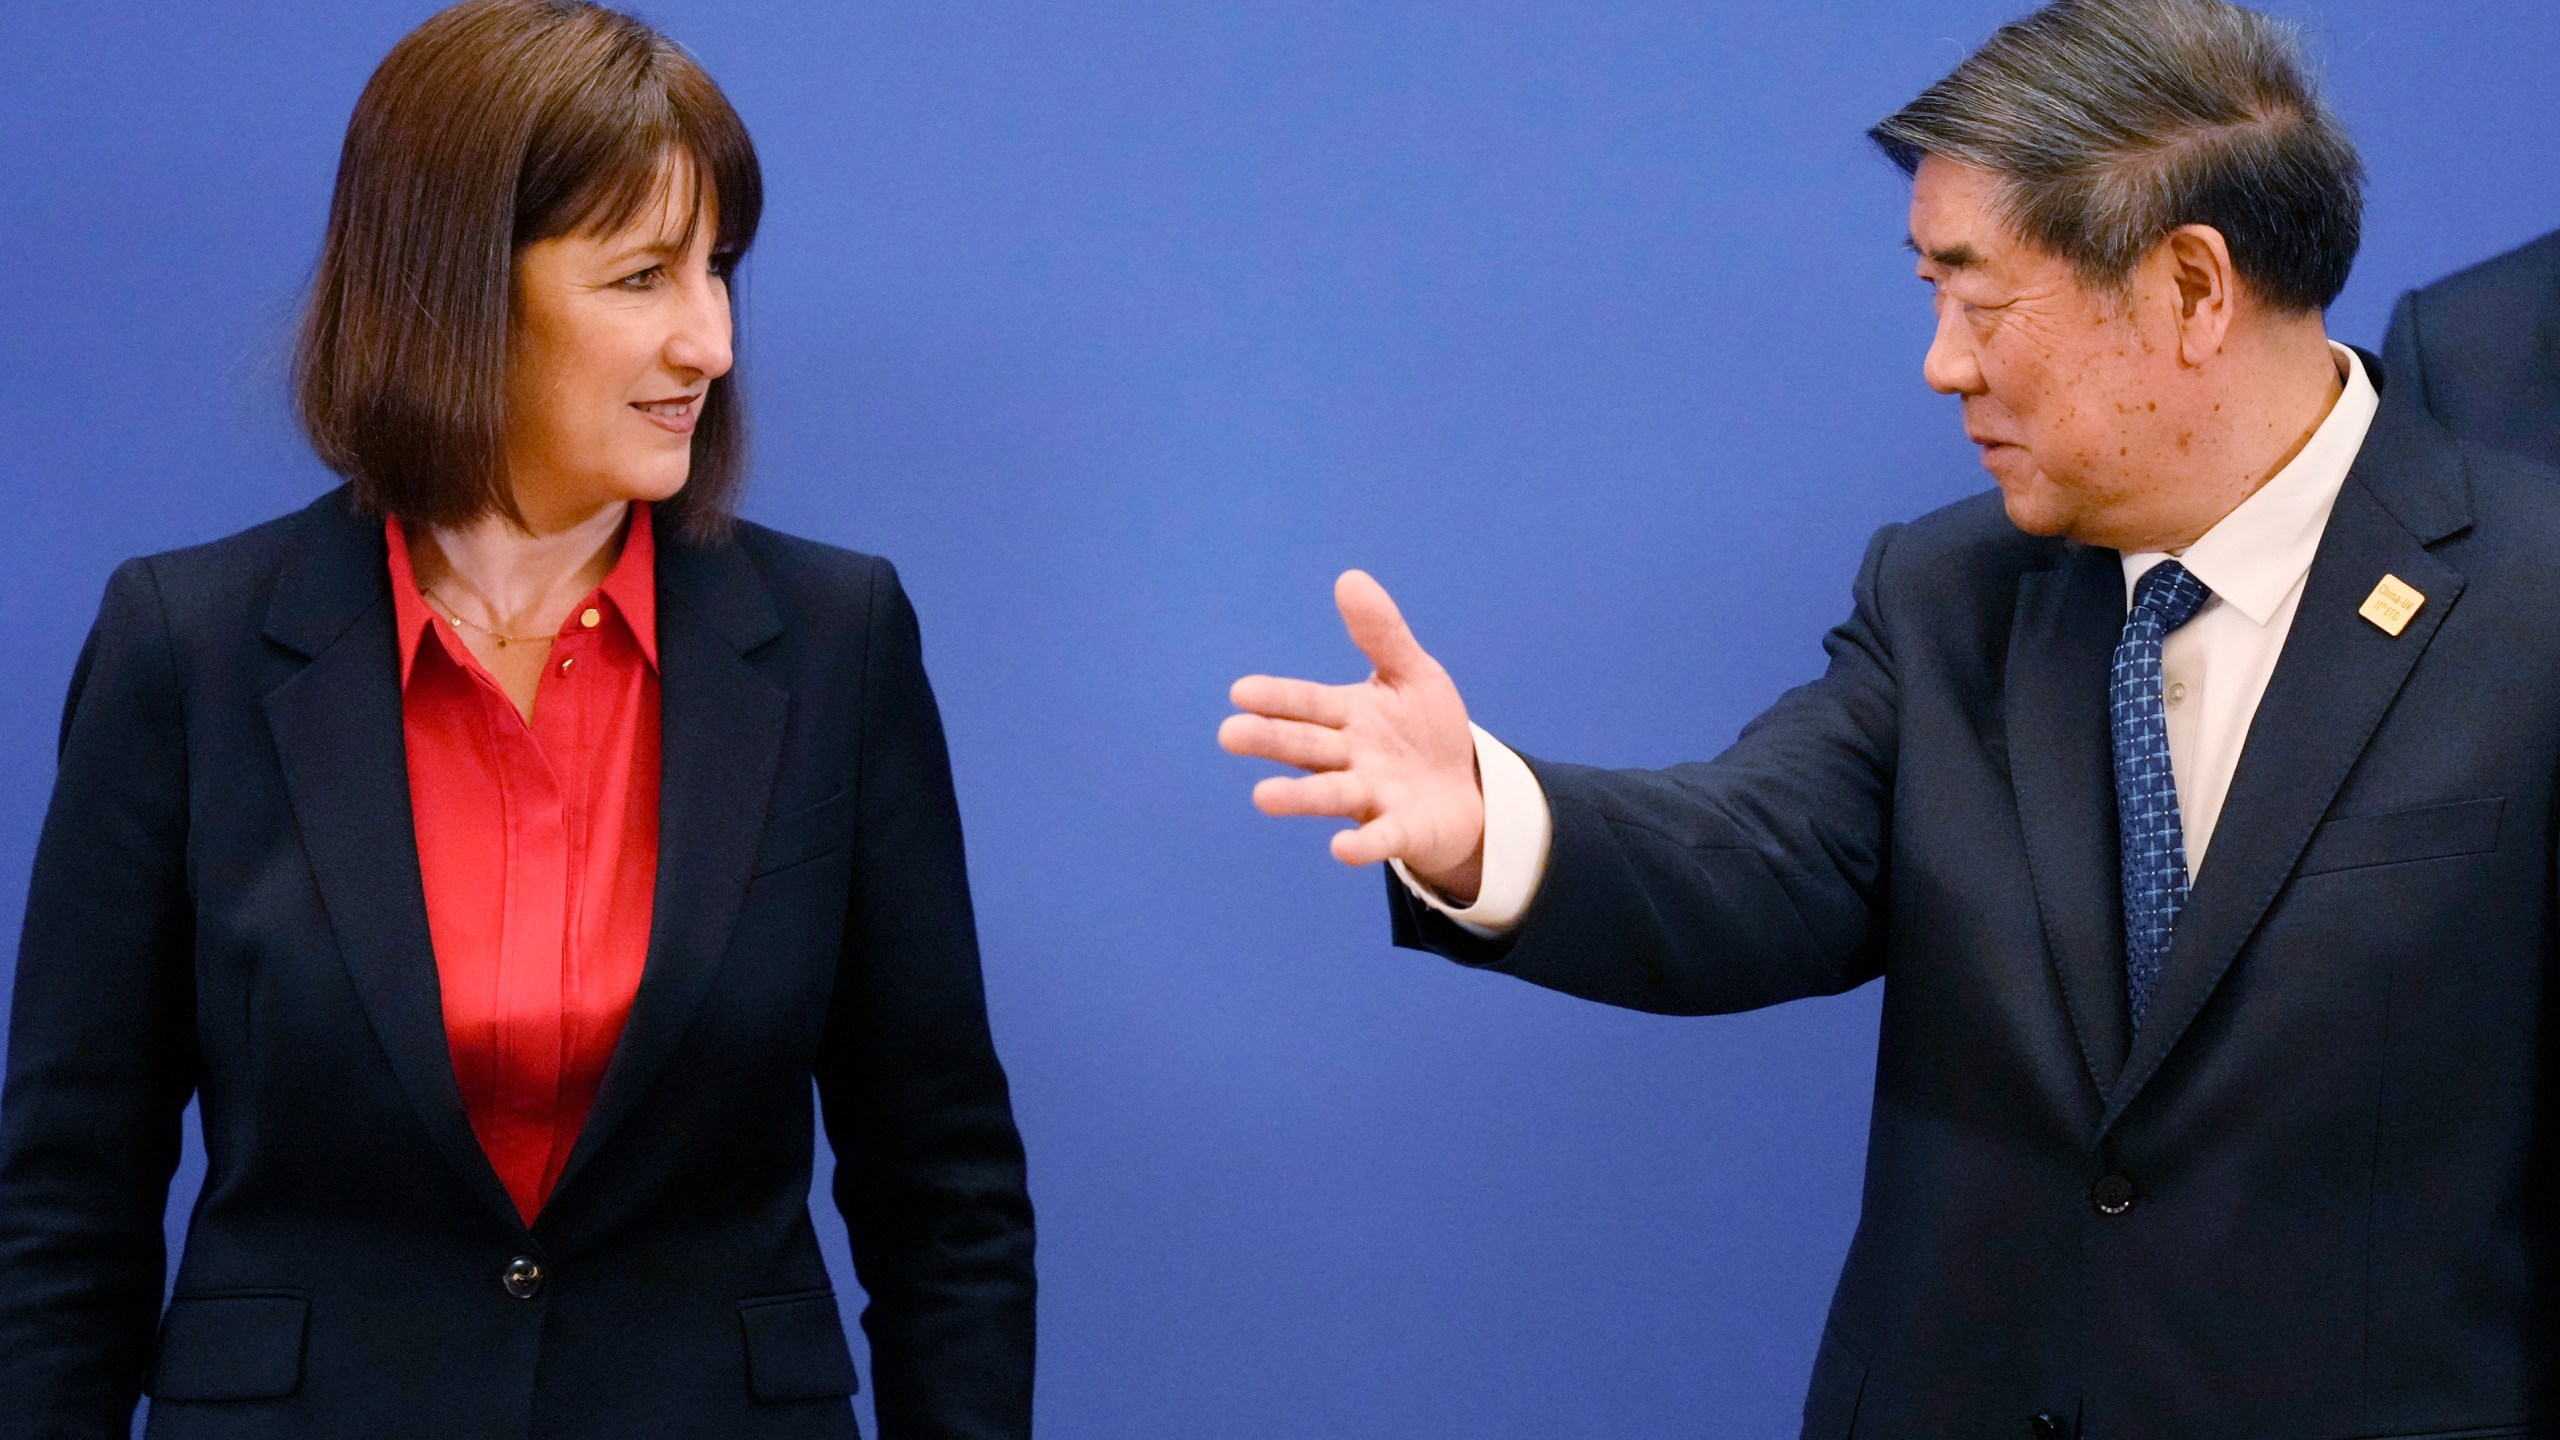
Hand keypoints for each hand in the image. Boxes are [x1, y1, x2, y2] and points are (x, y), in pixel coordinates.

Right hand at [1220, 570, 1486, 901]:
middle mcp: (1351, 757)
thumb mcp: (1411, 674)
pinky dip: (1363, 844)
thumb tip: (1349, 578)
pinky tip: (1342, 850)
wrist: (1463, 792)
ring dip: (1299, 798)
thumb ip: (1381, 633)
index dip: (1278, 698)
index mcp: (1348, 716)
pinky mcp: (1401, 830)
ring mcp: (1372, 796)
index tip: (1241, 691)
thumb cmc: (1425, 731)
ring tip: (1262, 797)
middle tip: (1229, 735)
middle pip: (1307, 747)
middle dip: (1271, 741)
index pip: (1308, 704)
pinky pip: (1381, 837)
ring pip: (1331, 794)